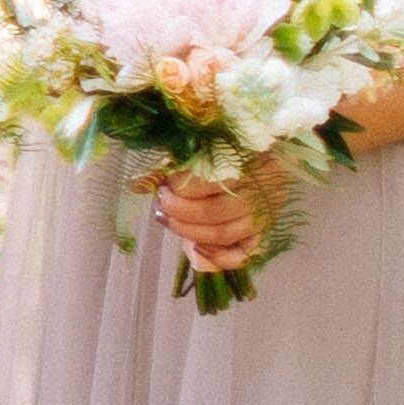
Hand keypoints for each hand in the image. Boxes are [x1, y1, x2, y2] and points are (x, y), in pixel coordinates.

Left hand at [147, 154, 290, 271]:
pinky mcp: (262, 233)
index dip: (179, 185)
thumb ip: (178, 161)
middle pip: (213, 211)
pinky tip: (195, 247)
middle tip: (161, 202)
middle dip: (178, 210)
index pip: (210, 181)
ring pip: (223, 234)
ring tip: (165, 218)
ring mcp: (265, 216)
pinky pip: (241, 256)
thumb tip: (138, 183)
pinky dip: (216, 258)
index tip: (163, 183)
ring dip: (186, 231)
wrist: (263, 158)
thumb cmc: (226, 150)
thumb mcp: (205, 146)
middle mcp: (262, 191)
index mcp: (251, 162)